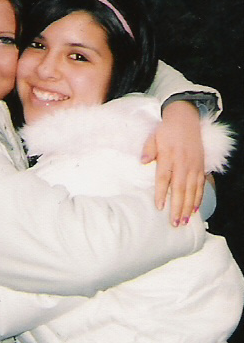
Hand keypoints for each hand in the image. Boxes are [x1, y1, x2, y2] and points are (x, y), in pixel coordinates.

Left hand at [141, 101, 204, 225]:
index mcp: (168, 156)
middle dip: (177, 207)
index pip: (164, 178)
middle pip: (180, 188)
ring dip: (188, 207)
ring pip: (192, 190)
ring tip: (184, 221)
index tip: (159, 208)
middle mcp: (183, 162)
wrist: (186, 119)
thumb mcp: (152, 137)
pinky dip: (198, 198)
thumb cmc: (165, 131)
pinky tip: (195, 210)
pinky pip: (200, 185)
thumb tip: (142, 162)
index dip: (161, 193)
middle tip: (174, 223)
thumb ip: (148, 150)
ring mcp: (194, 165)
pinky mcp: (201, 166)